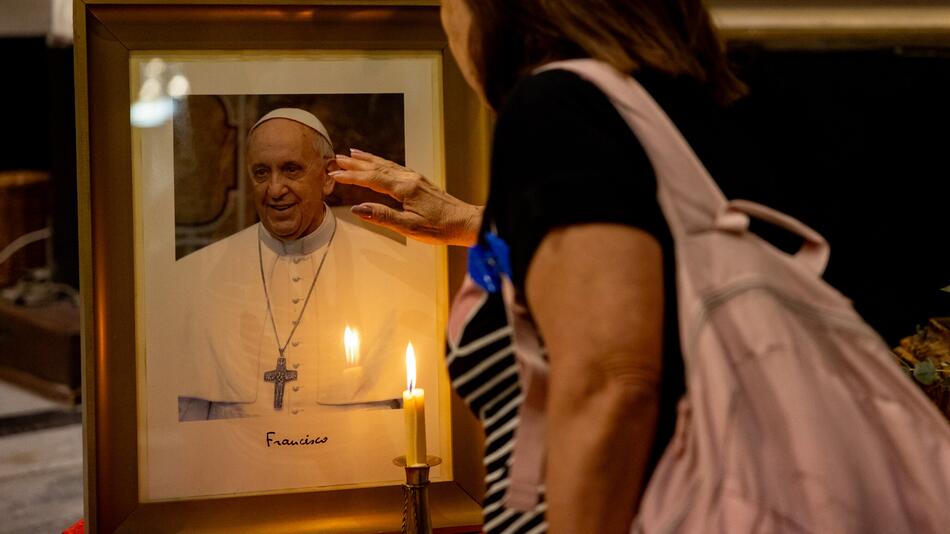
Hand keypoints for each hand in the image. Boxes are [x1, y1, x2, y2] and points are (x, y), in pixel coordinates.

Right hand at [331, 149, 481, 246]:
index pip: (371, 178)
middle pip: (377, 167)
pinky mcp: (420, 181)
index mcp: (405, 188)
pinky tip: (377, 163)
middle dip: (355, 163)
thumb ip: (382, 217)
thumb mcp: (409, 227)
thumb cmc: (439, 228)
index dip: (351, 176)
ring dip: (367, 159)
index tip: (334, 174)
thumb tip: (358, 209)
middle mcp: (409, 178)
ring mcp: (415, 177)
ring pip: (386, 164)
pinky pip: (395, 167)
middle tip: (335, 159)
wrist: (464, 222)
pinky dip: (381, 162)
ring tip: (351, 154)